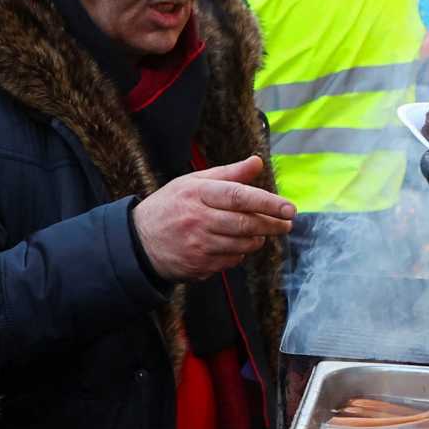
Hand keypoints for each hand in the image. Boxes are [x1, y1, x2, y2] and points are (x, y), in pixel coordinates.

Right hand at [132, 155, 295, 282]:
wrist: (139, 241)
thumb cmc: (171, 206)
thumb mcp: (193, 182)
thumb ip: (229, 174)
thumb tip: (257, 162)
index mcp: (198, 193)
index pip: (240, 197)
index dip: (268, 203)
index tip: (289, 208)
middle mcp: (199, 220)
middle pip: (246, 223)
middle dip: (272, 224)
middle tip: (287, 223)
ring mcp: (199, 245)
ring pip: (243, 245)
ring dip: (257, 239)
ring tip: (261, 231)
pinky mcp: (200, 266)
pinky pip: (232, 261)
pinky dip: (240, 253)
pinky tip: (236, 245)